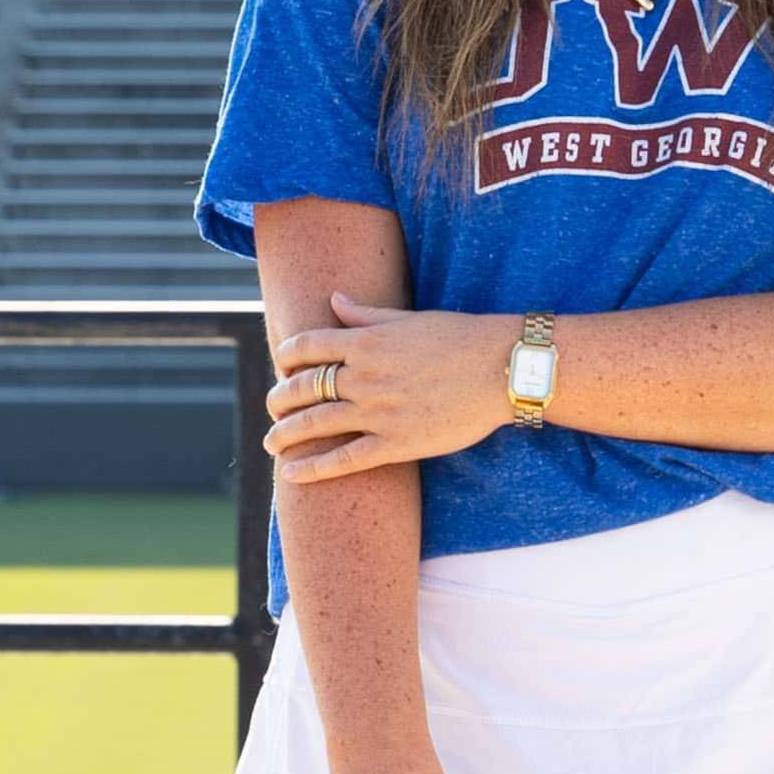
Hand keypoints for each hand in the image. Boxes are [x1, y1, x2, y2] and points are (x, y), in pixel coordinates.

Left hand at [266, 292, 514, 486]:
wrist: (502, 369)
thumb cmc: (460, 338)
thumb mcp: (409, 319)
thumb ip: (366, 314)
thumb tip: (334, 299)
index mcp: (366, 342)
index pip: (306, 346)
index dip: (286, 357)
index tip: (281, 366)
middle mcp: (364, 376)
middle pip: (302, 388)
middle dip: (279, 399)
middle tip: (271, 408)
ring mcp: (377, 412)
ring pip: (315, 424)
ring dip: (285, 434)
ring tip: (270, 442)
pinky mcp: (395, 444)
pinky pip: (343, 460)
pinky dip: (312, 469)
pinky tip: (290, 474)